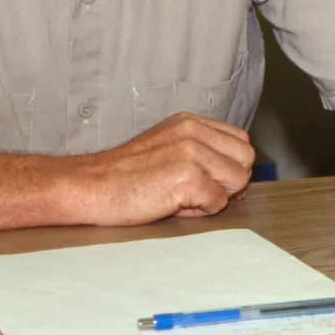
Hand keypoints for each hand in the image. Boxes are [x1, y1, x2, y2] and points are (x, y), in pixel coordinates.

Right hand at [67, 112, 254, 225]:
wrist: (89, 186)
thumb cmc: (123, 175)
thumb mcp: (164, 147)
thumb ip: (198, 151)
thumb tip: (236, 176)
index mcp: (189, 122)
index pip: (240, 140)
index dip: (231, 166)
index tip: (212, 181)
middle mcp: (193, 131)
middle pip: (245, 159)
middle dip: (229, 182)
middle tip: (199, 193)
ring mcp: (191, 152)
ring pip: (237, 181)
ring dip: (215, 198)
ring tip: (183, 198)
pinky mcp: (188, 178)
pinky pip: (218, 203)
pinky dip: (200, 213)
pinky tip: (173, 206)